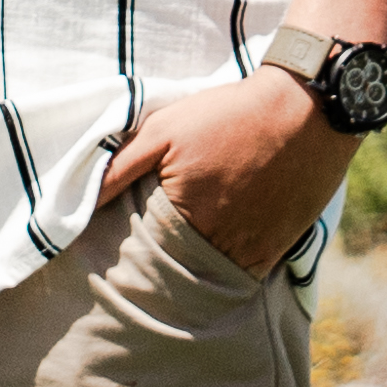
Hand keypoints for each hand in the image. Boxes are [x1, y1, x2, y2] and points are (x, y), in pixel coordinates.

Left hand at [116, 69, 350, 266]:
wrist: (306, 108)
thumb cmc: (228, 113)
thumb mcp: (164, 128)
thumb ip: (120, 167)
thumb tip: (80, 202)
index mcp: (182, 216)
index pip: (145, 254)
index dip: (135, 253)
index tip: (126, 253)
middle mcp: (218, 242)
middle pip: (180, 270)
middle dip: (166, 268)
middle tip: (152, 266)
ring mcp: (252, 249)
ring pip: (213, 278)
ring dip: (198, 272)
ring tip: (187, 259)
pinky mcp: (280, 247)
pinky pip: (247, 274)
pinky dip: (232, 271)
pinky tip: (221, 256)